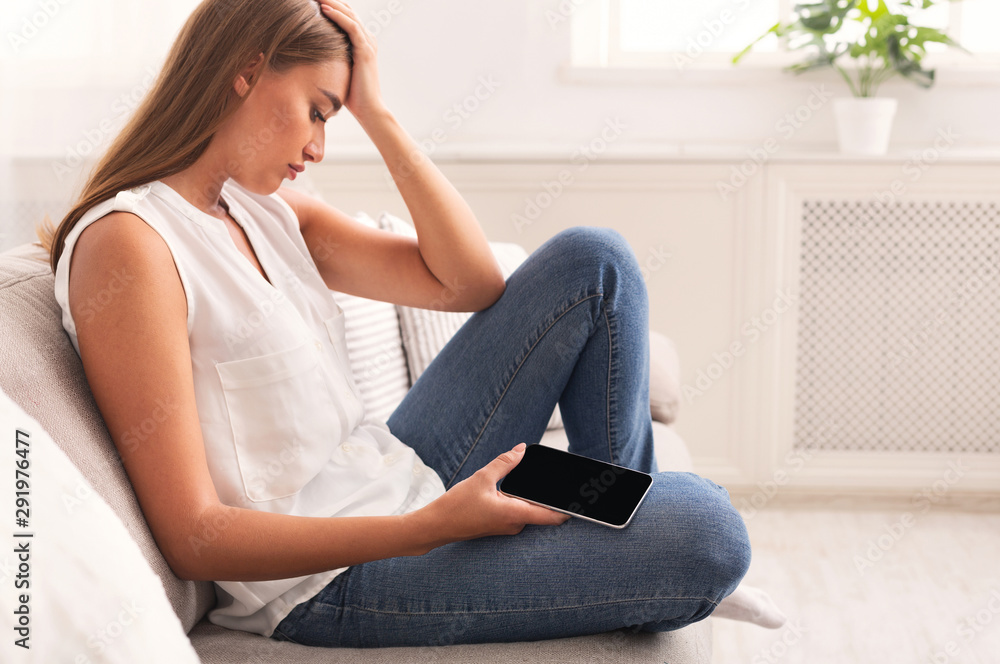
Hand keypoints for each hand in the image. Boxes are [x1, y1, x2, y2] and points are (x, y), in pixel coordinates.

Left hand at [318, 0, 385, 121]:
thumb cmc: (353, 97)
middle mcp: (367, 40)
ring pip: (349, 15)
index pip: (347, 16)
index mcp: (362, 43)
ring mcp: (368, 44)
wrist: (369, 110)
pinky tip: (323, 9)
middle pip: (348, 11)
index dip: (332, 6)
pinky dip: (337, 16)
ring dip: (332, 3)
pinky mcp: (365, 51)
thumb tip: (310, 58)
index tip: (313, 0)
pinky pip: (351, 27)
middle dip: (331, 0)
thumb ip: (331, 60)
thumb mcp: (339, 72)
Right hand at [416, 443, 570, 546]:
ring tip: (533, 479)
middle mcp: (514, 524)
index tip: (582, 501)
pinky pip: (517, 511)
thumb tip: (521, 449)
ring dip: (532, 496)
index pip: (552, 516)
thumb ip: (505, 462)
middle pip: (542, 510)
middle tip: (563, 479)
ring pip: (528, 509)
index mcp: (515, 514)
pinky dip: (520, 499)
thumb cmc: (456, 506)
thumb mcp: (482, 478)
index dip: (570, 509)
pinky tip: (510, 488)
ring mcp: (507, 526)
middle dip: (550, 496)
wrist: (436, 526)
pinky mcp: (499, 525)